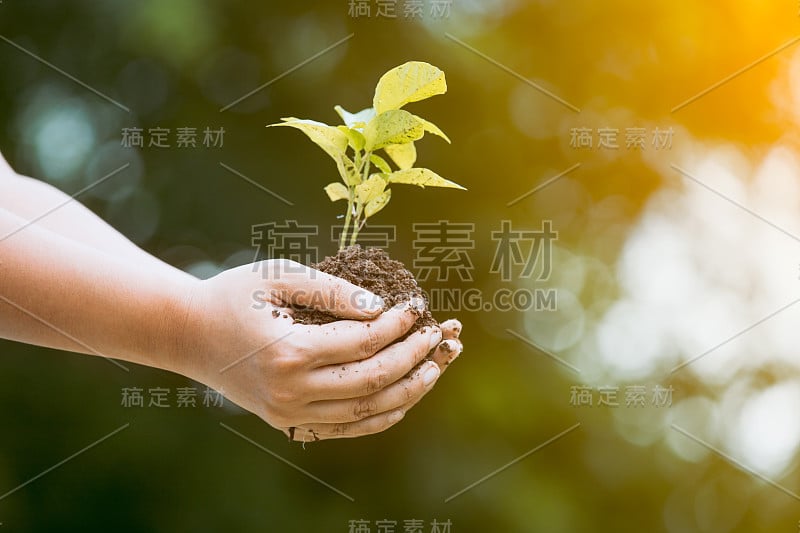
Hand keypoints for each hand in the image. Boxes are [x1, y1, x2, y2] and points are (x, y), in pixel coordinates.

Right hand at [174, 259, 453, 439]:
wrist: (188, 335)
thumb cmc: (234, 296)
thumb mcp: (280, 276)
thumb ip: (332, 290)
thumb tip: (381, 308)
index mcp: (290, 352)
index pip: (365, 342)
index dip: (400, 324)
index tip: (418, 304)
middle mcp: (292, 392)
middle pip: (374, 379)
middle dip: (415, 356)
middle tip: (440, 335)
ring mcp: (290, 414)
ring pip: (368, 412)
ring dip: (409, 389)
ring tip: (436, 367)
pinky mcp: (290, 424)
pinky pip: (348, 429)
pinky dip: (382, 415)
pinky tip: (406, 396)